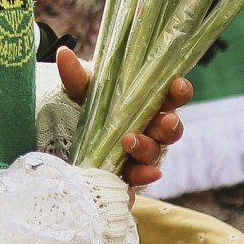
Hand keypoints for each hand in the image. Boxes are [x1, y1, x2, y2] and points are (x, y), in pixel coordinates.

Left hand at [57, 46, 190, 189]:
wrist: (65, 134)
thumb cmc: (86, 105)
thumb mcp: (81, 89)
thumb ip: (76, 75)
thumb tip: (63, 54)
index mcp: (149, 103)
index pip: (173, 97)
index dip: (180, 92)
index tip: (177, 85)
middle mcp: (151, 129)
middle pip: (170, 131)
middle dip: (170, 127)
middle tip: (162, 123)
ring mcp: (141, 154)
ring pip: (154, 156)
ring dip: (147, 152)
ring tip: (130, 144)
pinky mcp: (127, 176)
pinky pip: (135, 183)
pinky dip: (133, 186)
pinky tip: (127, 189)